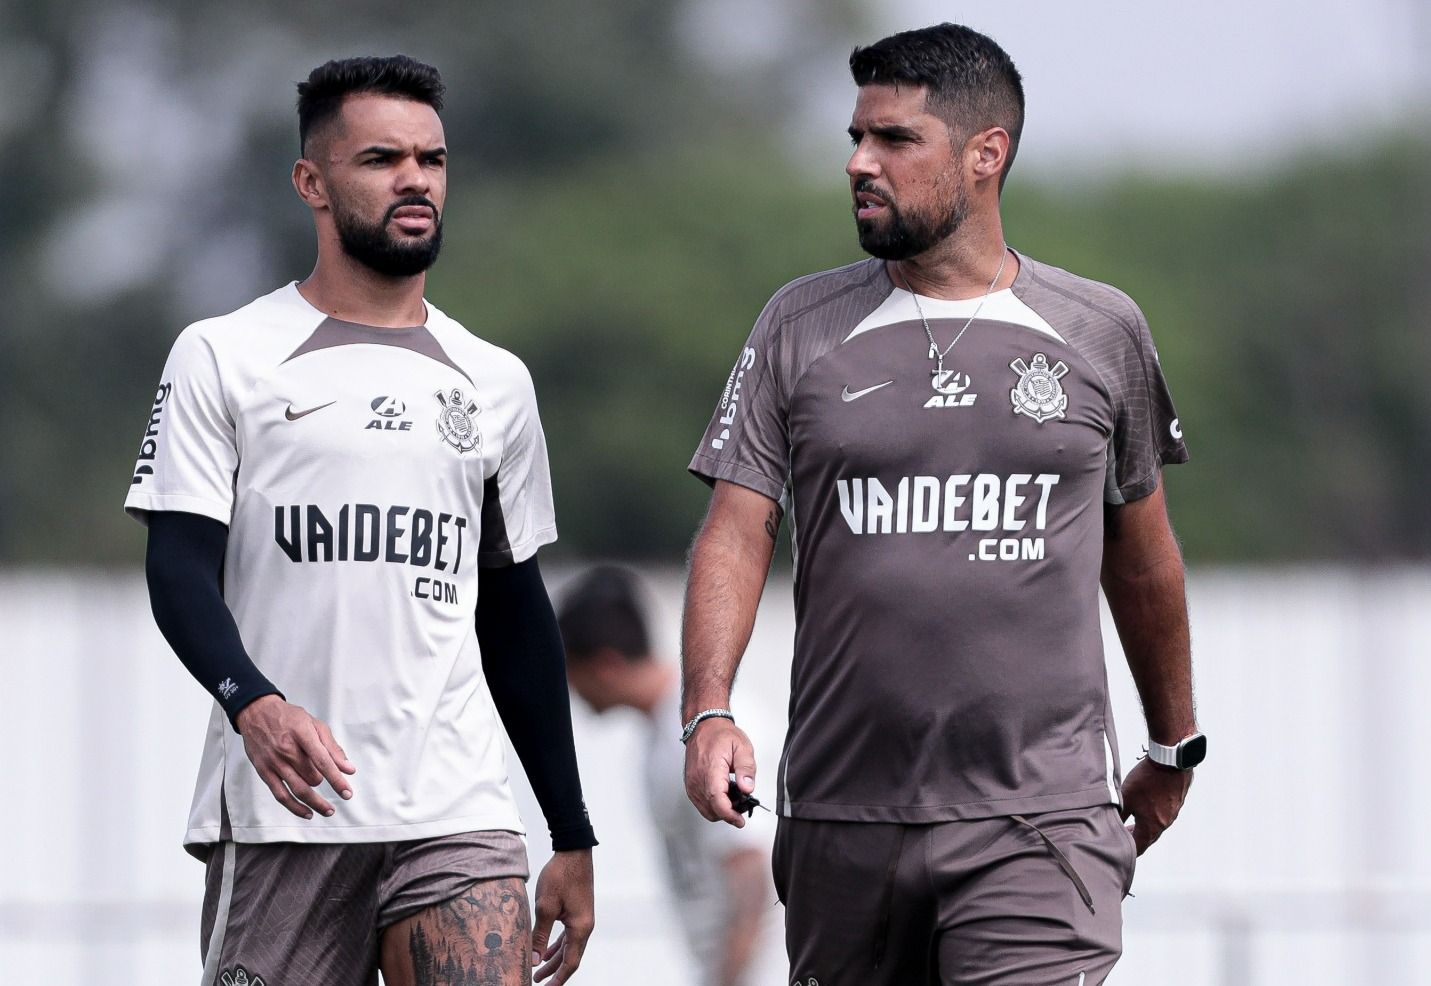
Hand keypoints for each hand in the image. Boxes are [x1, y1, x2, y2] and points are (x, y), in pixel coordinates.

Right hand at [235, 694, 355, 818]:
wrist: (256, 712)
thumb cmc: (289, 717)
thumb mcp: (314, 724)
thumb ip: (332, 747)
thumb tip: (348, 769)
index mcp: (302, 734)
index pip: (323, 762)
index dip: (337, 780)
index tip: (347, 793)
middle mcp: (286, 750)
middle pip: (312, 777)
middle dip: (323, 781)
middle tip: (327, 779)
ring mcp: (274, 762)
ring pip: (298, 790)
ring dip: (315, 803)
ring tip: (328, 810)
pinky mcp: (264, 771)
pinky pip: (280, 795)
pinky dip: (295, 807)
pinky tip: (307, 813)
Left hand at [531, 848, 594, 983]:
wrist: (573, 850)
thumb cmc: (560, 876)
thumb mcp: (545, 907)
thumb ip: (540, 935)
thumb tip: (534, 959)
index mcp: (580, 928)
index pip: (571, 963)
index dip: (558, 979)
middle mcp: (585, 926)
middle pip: (570, 957)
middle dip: (554, 971)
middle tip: (536, 982)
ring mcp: (582, 918)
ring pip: (569, 946)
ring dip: (554, 958)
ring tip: (539, 970)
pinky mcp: (577, 910)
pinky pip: (568, 935)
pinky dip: (557, 945)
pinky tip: (547, 949)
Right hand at [684, 717, 756, 826]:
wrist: (704, 726)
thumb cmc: (721, 735)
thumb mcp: (742, 747)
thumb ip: (746, 769)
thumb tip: (747, 789)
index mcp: (711, 768)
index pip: (717, 799)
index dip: (729, 814)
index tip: (740, 821)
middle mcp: (697, 778)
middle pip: (712, 808)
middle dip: (729, 813)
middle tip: (743, 804)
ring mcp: (692, 783)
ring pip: (706, 809)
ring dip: (721, 810)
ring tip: (734, 797)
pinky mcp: (690, 785)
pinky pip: (701, 804)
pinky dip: (713, 806)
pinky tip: (724, 795)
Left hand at [1119, 757, 1192, 853]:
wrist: (1170, 762)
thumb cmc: (1147, 780)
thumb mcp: (1126, 798)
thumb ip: (1119, 814)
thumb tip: (1109, 824)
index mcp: (1152, 827)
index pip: (1139, 846)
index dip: (1128, 850)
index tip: (1120, 850)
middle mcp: (1164, 823)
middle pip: (1148, 838)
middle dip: (1135, 838)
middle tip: (1123, 835)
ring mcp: (1172, 813)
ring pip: (1156, 826)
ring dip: (1143, 826)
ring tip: (1132, 821)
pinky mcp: (1176, 802)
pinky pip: (1163, 815)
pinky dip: (1152, 816)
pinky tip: (1145, 806)